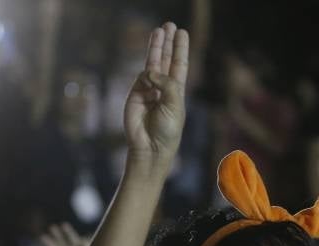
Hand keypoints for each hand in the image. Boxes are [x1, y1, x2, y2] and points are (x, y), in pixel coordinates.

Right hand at [124, 22, 189, 161]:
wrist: (149, 147)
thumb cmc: (167, 130)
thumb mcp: (175, 105)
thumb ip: (167, 84)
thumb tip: (150, 69)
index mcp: (177, 92)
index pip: (180, 65)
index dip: (180, 49)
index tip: (182, 33)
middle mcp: (163, 88)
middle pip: (165, 60)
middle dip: (167, 43)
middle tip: (170, 25)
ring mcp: (148, 89)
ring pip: (152, 63)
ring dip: (156, 47)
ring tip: (159, 30)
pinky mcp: (136, 93)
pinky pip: (142, 75)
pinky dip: (147, 70)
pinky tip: (151, 68)